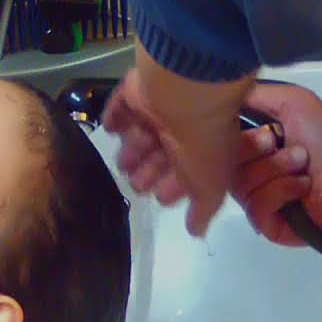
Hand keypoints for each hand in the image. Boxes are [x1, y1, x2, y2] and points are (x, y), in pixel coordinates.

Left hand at [102, 43, 252, 235]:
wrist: (187, 91)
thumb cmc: (203, 140)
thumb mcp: (212, 183)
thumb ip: (203, 208)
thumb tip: (195, 231)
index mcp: (205, 147)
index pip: (188, 171)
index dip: (175, 188)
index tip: (161, 199)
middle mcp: (182, 128)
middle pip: (161, 154)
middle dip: (149, 172)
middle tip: (136, 185)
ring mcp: (159, 107)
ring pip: (141, 134)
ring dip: (132, 150)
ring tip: (122, 164)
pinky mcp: (137, 90)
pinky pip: (121, 107)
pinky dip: (116, 118)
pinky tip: (110, 129)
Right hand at [232, 82, 321, 245]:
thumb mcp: (291, 101)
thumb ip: (254, 94)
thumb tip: (219, 95)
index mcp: (247, 145)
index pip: (218, 143)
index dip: (237, 138)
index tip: (268, 134)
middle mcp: (244, 171)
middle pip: (225, 165)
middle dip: (262, 153)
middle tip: (291, 149)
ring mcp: (252, 198)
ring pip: (241, 186)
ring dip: (278, 171)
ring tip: (303, 168)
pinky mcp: (263, 223)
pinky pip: (255, 207)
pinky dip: (282, 192)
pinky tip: (302, 188)